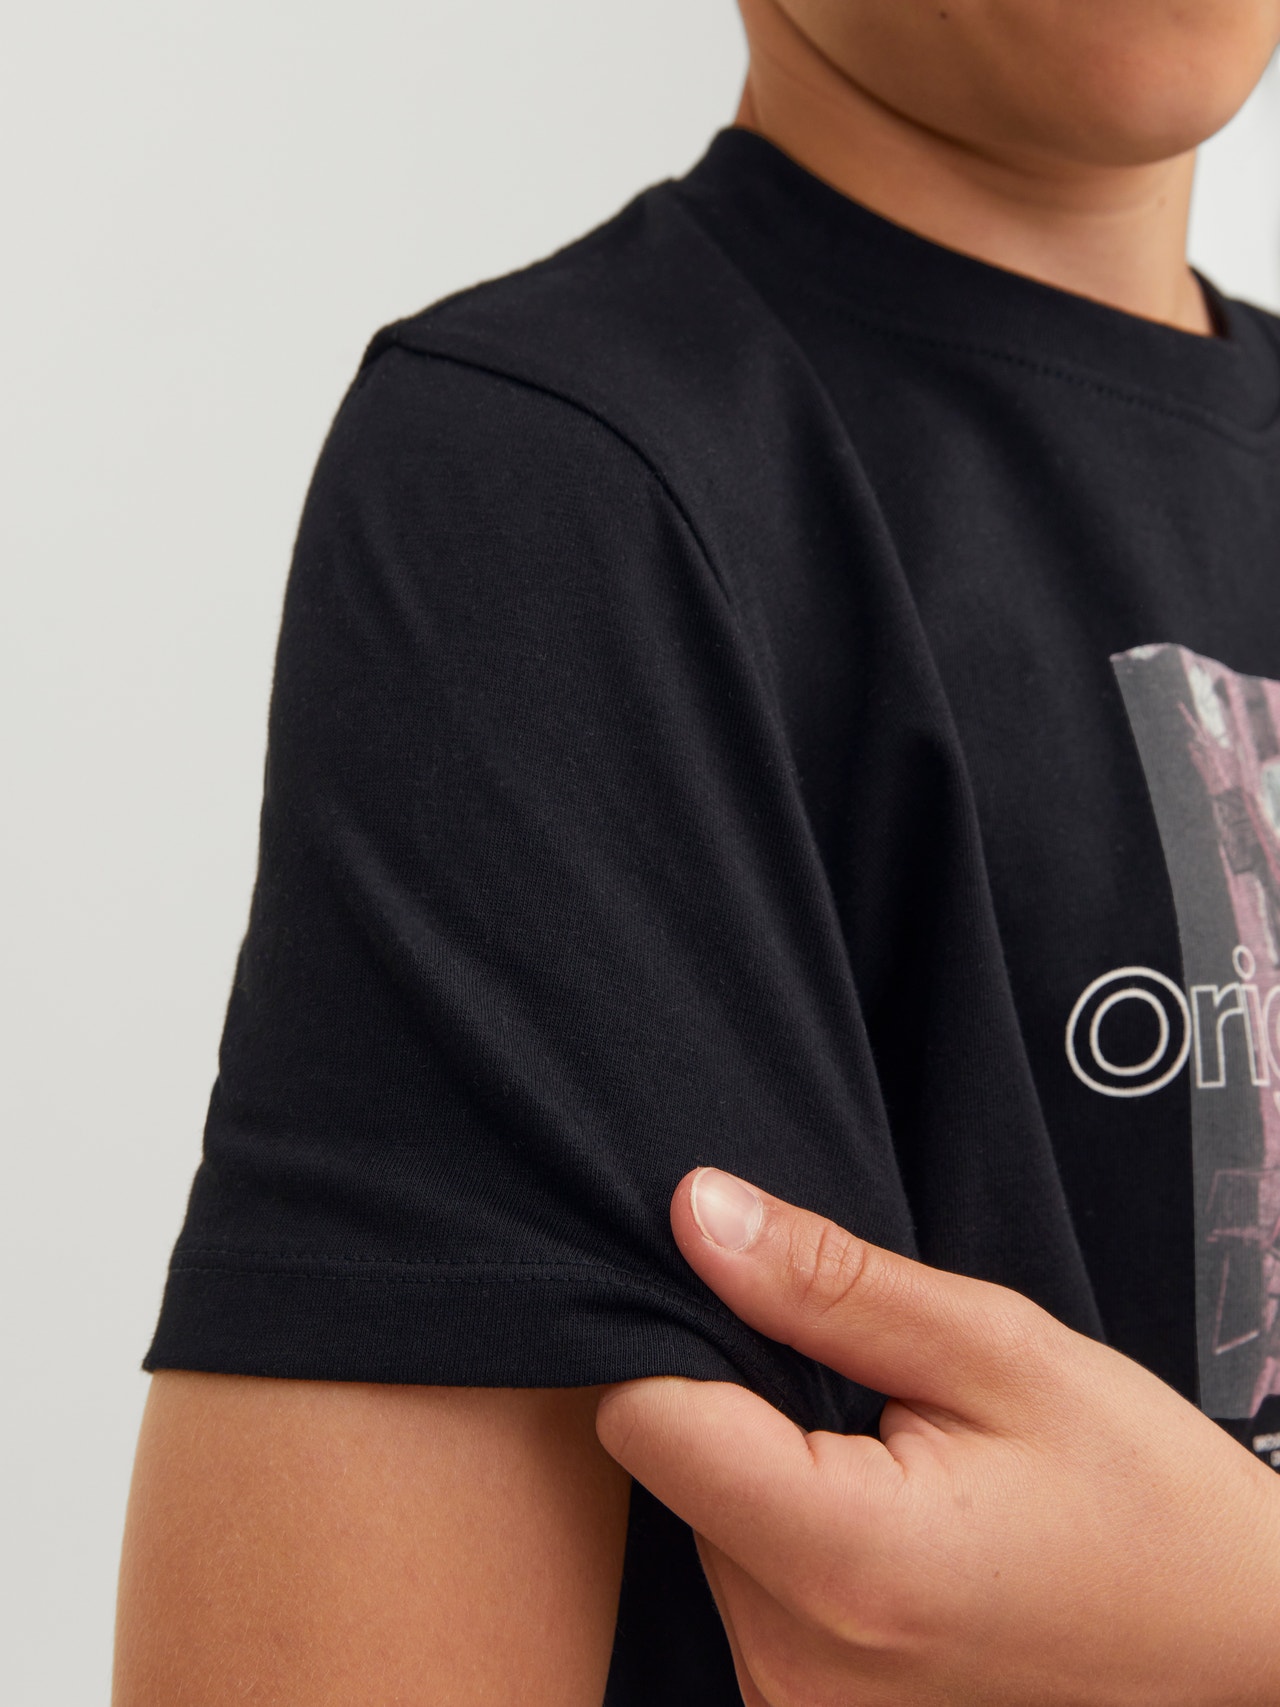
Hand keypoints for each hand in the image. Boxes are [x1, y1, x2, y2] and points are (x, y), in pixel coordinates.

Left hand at [595, 1168, 1279, 1705]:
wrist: (1228, 1638)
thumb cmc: (1140, 1492)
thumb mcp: (999, 1349)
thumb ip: (831, 1284)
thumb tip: (695, 1211)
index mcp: (841, 1561)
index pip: (645, 1419)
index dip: (683, 1336)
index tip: (762, 1307)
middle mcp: (793, 1660)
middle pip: (673, 1464)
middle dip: (746, 1401)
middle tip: (876, 1397)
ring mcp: (796, 1703)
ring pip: (703, 1515)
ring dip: (771, 1466)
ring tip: (897, 1457)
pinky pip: (743, 1576)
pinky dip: (791, 1525)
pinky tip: (886, 1513)